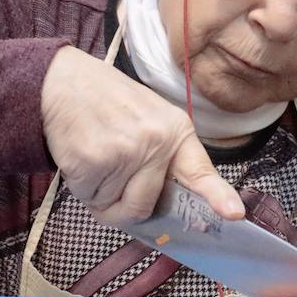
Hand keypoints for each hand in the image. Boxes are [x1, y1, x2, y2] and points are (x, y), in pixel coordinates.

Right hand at [39, 47, 243, 225]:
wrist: (62, 82)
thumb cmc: (107, 104)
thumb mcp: (149, 119)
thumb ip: (162, 159)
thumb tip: (161, 209)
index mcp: (176, 132)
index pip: (200, 172)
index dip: (218, 196)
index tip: (234, 214)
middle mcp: (156, 142)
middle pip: (145, 208)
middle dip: (124, 203)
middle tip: (111, 170)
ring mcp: (125, 152)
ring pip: (114, 208)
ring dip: (100, 194)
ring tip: (96, 156)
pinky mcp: (94, 162)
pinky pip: (90, 200)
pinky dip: (81, 187)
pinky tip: (81, 156)